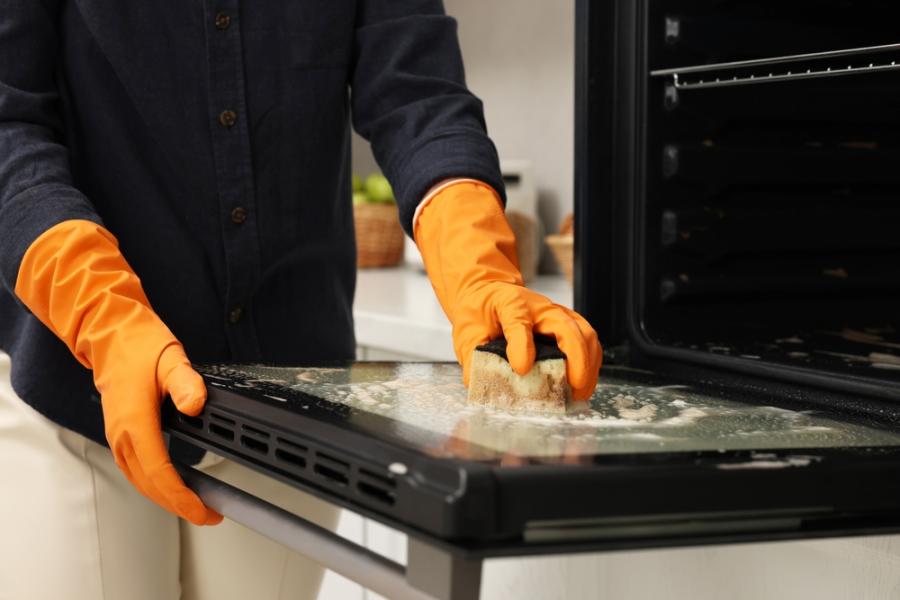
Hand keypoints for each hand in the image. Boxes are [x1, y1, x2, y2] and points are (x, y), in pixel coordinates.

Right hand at [15, 220, 220, 524]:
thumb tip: (196, 405)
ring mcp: (118, 433)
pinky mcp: (120, 430)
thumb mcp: (172, 358)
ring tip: (193, 505)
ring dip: (165, 496)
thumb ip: (186, 383)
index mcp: (135, 420)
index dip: (181, 497)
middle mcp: (123, 433)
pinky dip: (153, 482)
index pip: (158, 472)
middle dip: (177, 504)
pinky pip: (135, 468)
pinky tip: (170, 485)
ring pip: (139, 479)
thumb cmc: (139, 344)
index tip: (202, 510)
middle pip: (148, 484)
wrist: (110, 331)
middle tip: (207, 514)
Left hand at [414, 181, 601, 399]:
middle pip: (567, 327)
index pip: (519, 323)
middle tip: (571, 389)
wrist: (488, 291)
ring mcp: (558, 313)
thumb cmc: (481, 311)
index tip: (521, 370)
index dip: (522, 347)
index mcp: (510, 304)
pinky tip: (583, 383)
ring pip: (585, 334)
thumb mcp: (467, 331)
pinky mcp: (568, 323)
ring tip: (579, 392)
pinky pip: (588, 340)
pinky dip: (591, 363)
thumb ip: (472, 356)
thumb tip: (477, 383)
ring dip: (588, 365)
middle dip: (575, 360)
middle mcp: (539, 306)